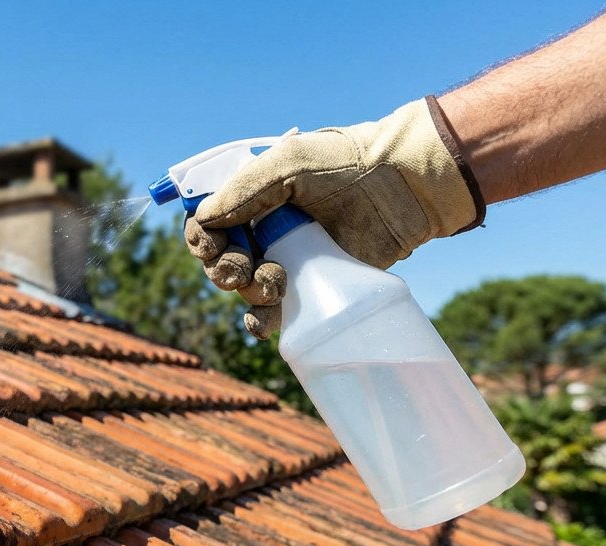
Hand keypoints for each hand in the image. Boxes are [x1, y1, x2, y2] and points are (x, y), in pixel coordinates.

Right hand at [186, 98, 482, 338]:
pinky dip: (261, 321)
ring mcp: (288, 260)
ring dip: (248, 292)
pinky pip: (274, 312)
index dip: (202, 239)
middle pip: (221, 261)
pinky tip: (264, 322)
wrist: (403, 186)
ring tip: (273, 282)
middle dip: (224, 268)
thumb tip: (203, 219)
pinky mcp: (312, 287)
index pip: (207, 224)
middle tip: (242, 268)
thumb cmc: (346, 164)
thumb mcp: (288, 164)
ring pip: (245, 289)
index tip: (212, 245)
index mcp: (251, 199)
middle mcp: (264, 231)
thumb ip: (242, 190)